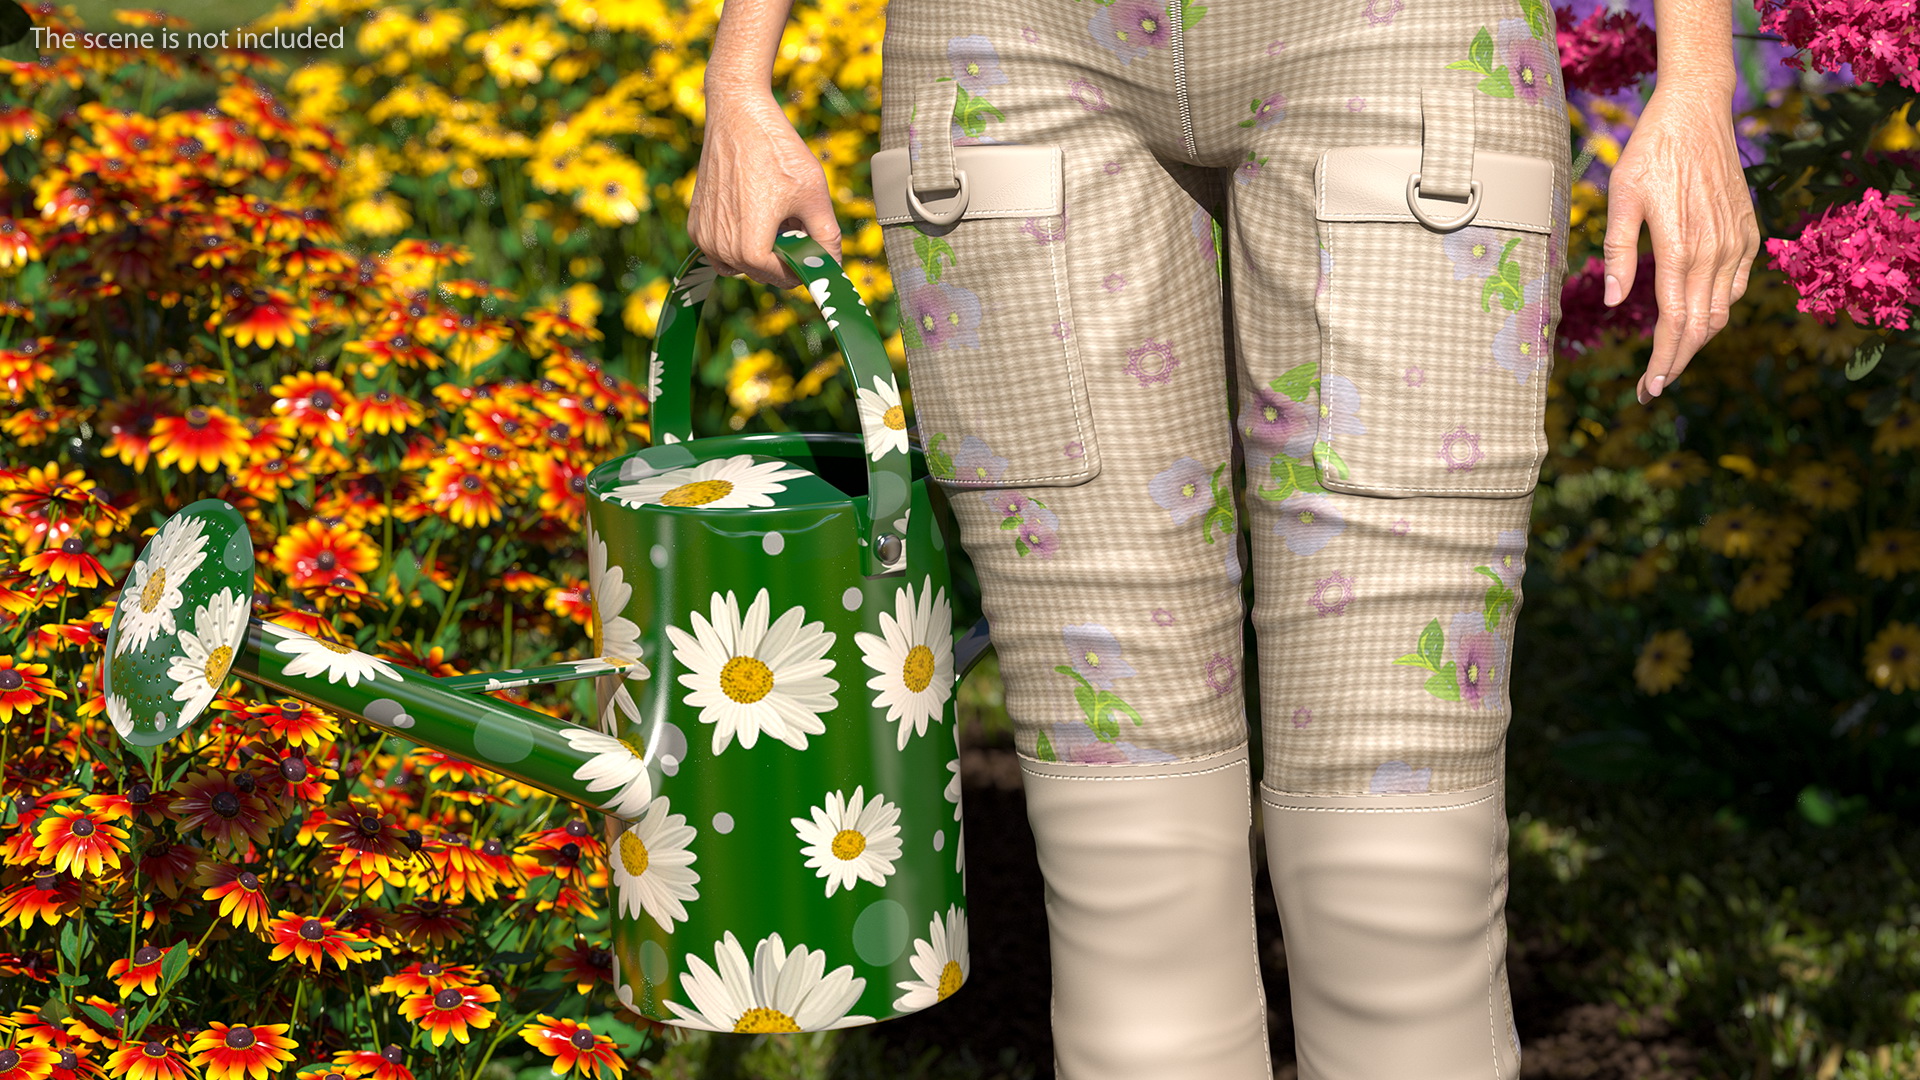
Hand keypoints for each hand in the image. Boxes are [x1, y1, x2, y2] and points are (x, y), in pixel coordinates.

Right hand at [686, 91, 844, 289]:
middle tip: (797, 225)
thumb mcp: (813, 196)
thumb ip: (827, 237)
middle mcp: (720, 249)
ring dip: (760, 251)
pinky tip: (754, 208)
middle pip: (761, 272)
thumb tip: (833, 266)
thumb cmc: (777, 151)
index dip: (803, 267)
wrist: (738, 114)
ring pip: (739, 263)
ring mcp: (703, 236)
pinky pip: (721, 247)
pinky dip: (739, 239)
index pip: (782, 278)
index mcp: (750, 249)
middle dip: (782, 256)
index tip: (814, 252)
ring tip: (775, 216)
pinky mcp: (695, 222)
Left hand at [1599, 82, 1761, 404]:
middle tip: (1652, 387)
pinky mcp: (1747, 232)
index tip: (1648, 388)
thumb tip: (1614, 302)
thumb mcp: (1620, 199)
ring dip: (1696, 340)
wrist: (1697, 112)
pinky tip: (1695, 318)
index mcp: (1681, 248)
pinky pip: (1735, 286)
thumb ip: (1618, 253)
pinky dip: (1716, 310)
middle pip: (1700, 326)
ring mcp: (1736, 242)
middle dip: (1676, 362)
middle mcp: (1715, 250)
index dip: (1662, 360)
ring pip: (1721, 311)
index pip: (1674, 322)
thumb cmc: (1650, 152)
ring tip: (1669, 358)